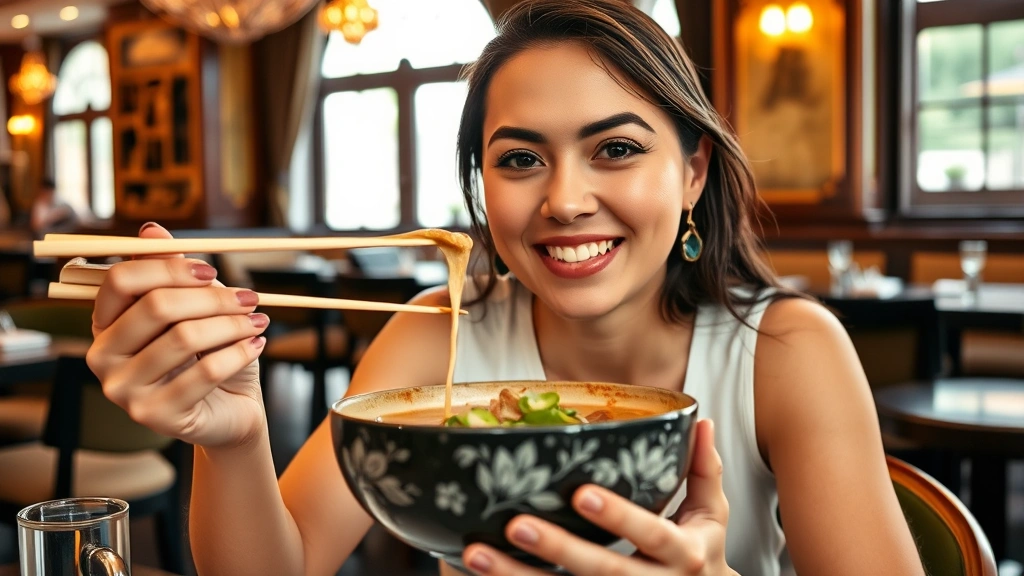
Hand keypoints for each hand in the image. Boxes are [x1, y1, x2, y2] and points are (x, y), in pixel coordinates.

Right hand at [86, 222, 268, 447]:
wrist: (230, 409)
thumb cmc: (210, 354)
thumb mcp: (196, 310)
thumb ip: (171, 272)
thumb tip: (150, 230)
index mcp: (106, 324)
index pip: (121, 280)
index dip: (169, 268)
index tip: (211, 271)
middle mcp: (102, 358)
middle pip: (155, 306)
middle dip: (212, 298)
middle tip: (250, 298)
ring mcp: (124, 391)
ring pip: (185, 338)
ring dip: (233, 324)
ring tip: (258, 321)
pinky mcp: (154, 416)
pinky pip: (205, 372)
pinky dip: (239, 352)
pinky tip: (257, 344)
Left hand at [461, 419, 734, 574]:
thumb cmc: (699, 553)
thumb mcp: (712, 516)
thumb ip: (705, 469)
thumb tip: (701, 421)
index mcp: (683, 553)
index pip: (652, 532)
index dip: (619, 517)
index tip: (581, 495)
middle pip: (603, 571)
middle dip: (558, 549)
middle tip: (515, 525)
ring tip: (476, 553)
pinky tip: (479, 575)